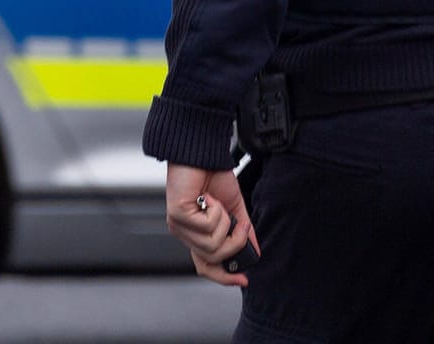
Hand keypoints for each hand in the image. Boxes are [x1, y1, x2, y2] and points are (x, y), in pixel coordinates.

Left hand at [164, 163, 259, 285]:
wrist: (201, 153)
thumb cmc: (212, 176)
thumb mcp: (234, 207)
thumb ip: (243, 230)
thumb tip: (256, 251)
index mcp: (197, 235)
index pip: (206, 267)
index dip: (224, 277)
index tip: (244, 279)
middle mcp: (185, 234)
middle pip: (213, 259)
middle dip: (235, 243)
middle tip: (242, 224)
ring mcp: (178, 226)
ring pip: (211, 245)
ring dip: (225, 222)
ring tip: (220, 204)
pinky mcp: (176, 215)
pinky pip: (206, 226)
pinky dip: (216, 210)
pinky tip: (208, 196)